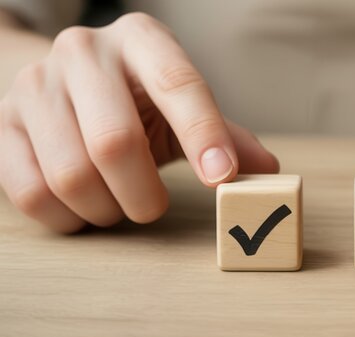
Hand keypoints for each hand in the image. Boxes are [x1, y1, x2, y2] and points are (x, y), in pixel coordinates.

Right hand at [0, 13, 278, 232]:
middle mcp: (83, 52)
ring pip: (71, 176)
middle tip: (153, 207)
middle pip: (114, 142)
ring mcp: (34, 86)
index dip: (203, 135)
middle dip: (144, 195)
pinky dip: (67, 217)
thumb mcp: (181, 108)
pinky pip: (31, 193)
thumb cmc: (136, 100)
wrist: (63, 84)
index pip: (178, 84)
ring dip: (105, 209)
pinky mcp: (1, 124)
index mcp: (141, 40)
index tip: (220, 179)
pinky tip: (84, 207)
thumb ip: (224, 135)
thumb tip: (268, 172)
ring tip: (118, 203)